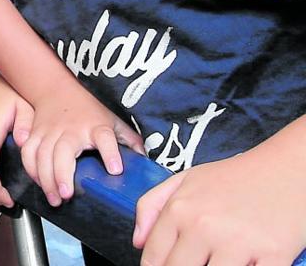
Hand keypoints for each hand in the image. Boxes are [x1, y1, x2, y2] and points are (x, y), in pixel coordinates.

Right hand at [20, 85, 145, 206]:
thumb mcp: (112, 120)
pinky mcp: (35, 134)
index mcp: (96, 126)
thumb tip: (145, 162)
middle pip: (63, 151)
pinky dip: (30, 169)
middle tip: (67, 194)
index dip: (110, 153)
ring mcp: (51, 131)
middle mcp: (71, 129)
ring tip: (54, 197)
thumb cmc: (86, 109)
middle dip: (62, 174)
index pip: (105, 137)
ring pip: (42, 155)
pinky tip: (39, 182)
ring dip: (45, 178)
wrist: (55, 88)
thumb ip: (129, 140)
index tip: (115, 170)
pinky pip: (28, 153)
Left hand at [134, 151, 305, 265]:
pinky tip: (246, 264)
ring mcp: (239, 243)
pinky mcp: (273, 256)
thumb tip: (137, 241)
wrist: (286, 168)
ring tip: (218, 262)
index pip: (154, 258)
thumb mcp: (185, 180)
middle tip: (196, 262)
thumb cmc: (235, 177)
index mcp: (180, 210)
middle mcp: (204, 227)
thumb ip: (152, 205)